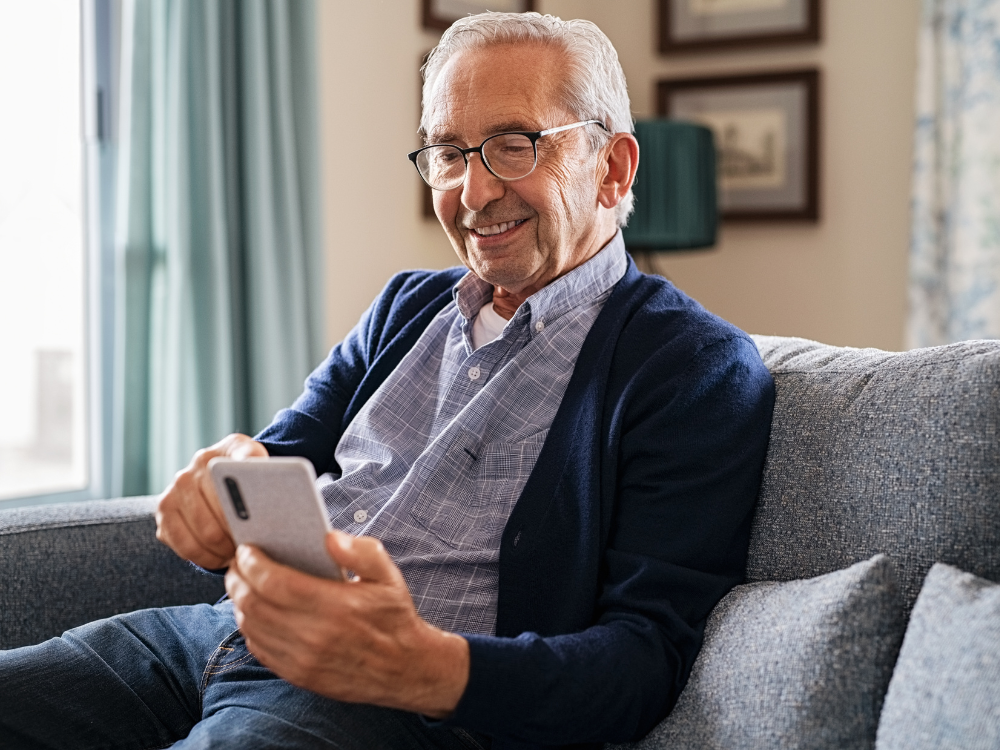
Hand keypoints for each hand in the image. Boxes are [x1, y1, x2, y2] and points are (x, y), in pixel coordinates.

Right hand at [155, 433, 267, 568]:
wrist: (224, 481)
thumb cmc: (251, 482)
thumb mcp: (268, 471)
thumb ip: (271, 475)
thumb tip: (274, 489)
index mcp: (231, 448)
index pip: (246, 470)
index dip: (253, 502)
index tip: (262, 522)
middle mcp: (200, 463)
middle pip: (223, 510)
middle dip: (239, 536)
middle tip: (254, 549)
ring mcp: (177, 487)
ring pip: (204, 533)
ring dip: (223, 551)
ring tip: (238, 555)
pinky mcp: (165, 511)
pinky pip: (184, 544)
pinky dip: (204, 557)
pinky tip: (220, 558)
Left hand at [224, 530, 469, 717]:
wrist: (406, 668)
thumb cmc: (394, 616)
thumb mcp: (388, 575)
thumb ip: (360, 551)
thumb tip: (328, 537)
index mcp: (336, 606)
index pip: (275, 582)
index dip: (252, 563)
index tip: (246, 549)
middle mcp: (315, 636)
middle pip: (255, 604)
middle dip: (238, 579)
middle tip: (237, 563)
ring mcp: (304, 660)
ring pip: (251, 627)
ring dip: (239, 602)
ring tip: (242, 584)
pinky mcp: (299, 676)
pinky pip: (259, 649)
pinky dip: (249, 628)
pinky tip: (254, 612)